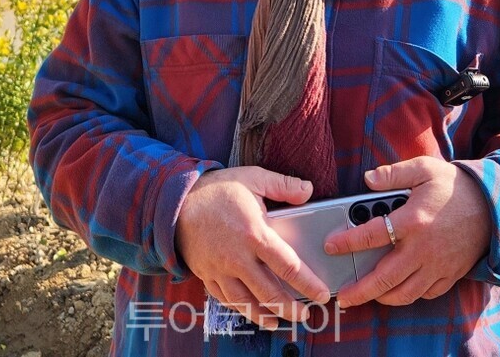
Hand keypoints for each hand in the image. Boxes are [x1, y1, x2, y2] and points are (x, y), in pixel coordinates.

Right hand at [176, 166, 329, 328]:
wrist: (176, 200)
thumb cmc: (217, 189)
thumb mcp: (252, 178)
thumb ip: (283, 185)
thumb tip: (308, 189)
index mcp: (254, 234)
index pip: (289, 266)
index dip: (309, 284)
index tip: (322, 294)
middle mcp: (238, 257)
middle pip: (269, 293)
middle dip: (290, 308)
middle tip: (304, 315)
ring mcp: (220, 269)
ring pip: (245, 302)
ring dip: (264, 315)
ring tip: (279, 321)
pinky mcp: (206, 273)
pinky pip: (224, 298)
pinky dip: (239, 309)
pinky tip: (250, 311)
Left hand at [325, 157, 490, 307]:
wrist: (494, 205)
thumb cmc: (455, 186)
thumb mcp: (424, 169)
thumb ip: (393, 174)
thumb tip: (367, 179)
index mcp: (412, 221)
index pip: (371, 236)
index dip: (347, 242)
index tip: (330, 246)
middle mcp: (422, 249)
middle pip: (384, 279)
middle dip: (359, 291)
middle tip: (342, 296)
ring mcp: (437, 265)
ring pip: (404, 293)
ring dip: (382, 298)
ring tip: (367, 296)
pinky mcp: (450, 275)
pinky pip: (426, 294)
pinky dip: (409, 296)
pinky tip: (398, 290)